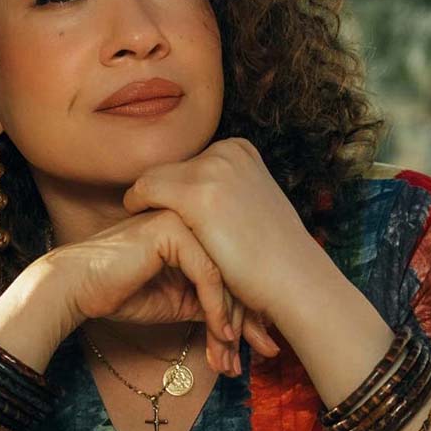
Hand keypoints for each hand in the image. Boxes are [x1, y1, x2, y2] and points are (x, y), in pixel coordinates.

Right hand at [38, 208, 270, 375]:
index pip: (234, 269)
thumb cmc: (121, 293)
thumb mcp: (178, 300)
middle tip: (264, 352)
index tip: (262, 345)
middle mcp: (194, 219)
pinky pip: (207, 273)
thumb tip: (245, 322)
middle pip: (236, 270)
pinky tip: (220, 333)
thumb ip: (208, 300)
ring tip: (234, 355)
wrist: (77, 287)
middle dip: (251, 318)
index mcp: (196, 230)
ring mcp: (183, 220)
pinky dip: (216, 307)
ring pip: (226, 273)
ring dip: (233, 320)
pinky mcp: (172, 230)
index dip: (250, 309)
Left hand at [122, 137, 313, 343]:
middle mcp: (225, 150)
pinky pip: (143, 192)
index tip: (175, 221)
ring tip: (153, 235)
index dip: (173, 195)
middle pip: (166, 170)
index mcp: (238, 148)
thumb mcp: (251, 204)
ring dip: (148, 208)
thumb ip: (224, 190)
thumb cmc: (273, 256)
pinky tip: (142, 230)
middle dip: (160, 201)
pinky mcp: (195, 193)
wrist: (294, 281)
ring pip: (151, 179)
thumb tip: (194, 194)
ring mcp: (211, 168)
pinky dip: (136, 208)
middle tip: (160, 231)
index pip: (184, 165)